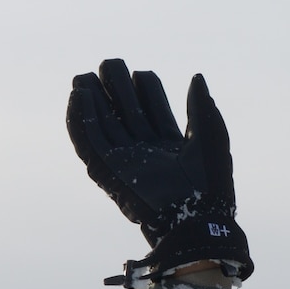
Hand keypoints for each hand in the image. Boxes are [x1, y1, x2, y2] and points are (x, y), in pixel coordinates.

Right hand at [67, 59, 251, 286]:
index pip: (151, 103)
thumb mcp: (210, 139)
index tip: (143, 76)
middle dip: (115, 83)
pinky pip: (88, 143)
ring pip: (103, 123)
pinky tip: (78, 96)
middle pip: (124, 108)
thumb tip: (196, 77)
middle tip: (110, 65)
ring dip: (92, 97)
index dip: (145, 84)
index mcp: (169, 142)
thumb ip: (201, 107)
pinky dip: (79, 119)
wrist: (194, 223)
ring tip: (85, 76)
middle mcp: (145, 150)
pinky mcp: (108, 173)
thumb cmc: (209, 188)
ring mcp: (126, 161)